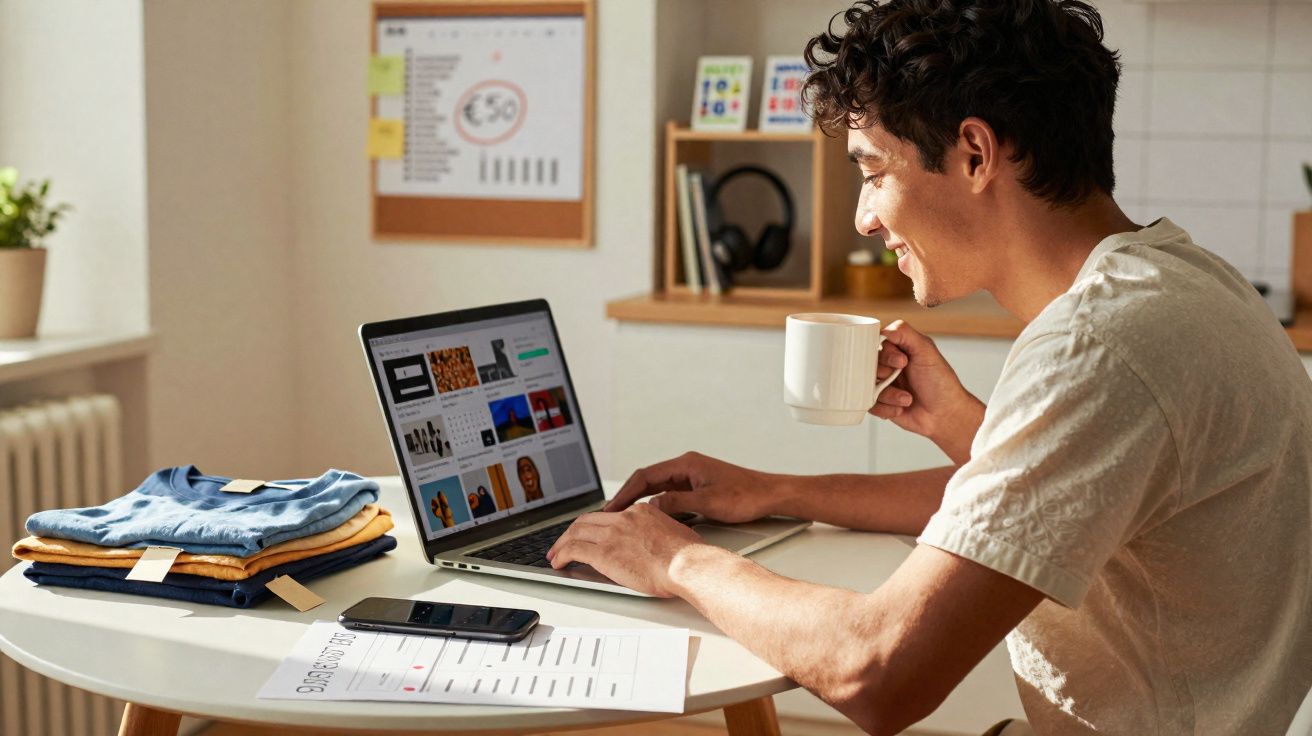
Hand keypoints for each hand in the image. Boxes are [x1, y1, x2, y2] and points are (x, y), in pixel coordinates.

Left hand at [546, 505, 705, 596]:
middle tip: (564, 542)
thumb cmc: (689, 556)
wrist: (687, 564)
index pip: (609, 516)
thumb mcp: (676, 533)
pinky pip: (574, 550)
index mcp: (641, 512)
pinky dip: (562, 555)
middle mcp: (624, 519)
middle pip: (587, 520)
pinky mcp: (604, 553)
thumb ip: (662, 533)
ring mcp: (612, 535)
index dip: (594, 526)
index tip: (589, 534)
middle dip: (572, 532)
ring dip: (562, 543)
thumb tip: (660, 543)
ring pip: (576, 533)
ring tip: (555, 554)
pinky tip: (558, 563)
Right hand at [603, 452, 777, 522]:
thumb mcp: (709, 503)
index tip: (611, 507)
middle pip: (647, 480)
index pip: (646, 476)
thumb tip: (652, 506)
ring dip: (639, 501)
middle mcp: (686, 467)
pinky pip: (668, 494)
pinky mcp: (696, 487)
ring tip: (622, 518)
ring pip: (656, 487)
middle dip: (626, 497)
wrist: (770, 495)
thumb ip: (678, 503)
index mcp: (686, 464)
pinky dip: (654, 504)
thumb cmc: (746, 496)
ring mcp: (690, 476)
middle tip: (608, 514)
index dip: (625, 492)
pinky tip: (647, 518)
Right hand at [870, 320, 983, 463]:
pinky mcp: (880, 404)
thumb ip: (906, 334)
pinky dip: (887, 408)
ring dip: (889, 394)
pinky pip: (870, 405)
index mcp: (898, 350)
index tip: (901, 362)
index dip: (886, 354)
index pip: (877, 344)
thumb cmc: (941, 382)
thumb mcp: (927, 352)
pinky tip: (901, 408)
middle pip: (866, 365)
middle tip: (898, 378)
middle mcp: (888, 366)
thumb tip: (885, 329)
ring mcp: (883, 385)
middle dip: (883, 374)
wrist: (945, 414)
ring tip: (907, 398)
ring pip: (867, 386)